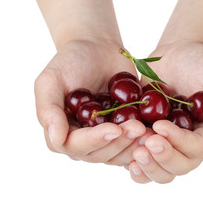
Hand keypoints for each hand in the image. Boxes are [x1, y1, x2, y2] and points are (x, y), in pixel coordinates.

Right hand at [34, 40, 145, 165]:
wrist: (97, 48)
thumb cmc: (70, 61)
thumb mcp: (51, 80)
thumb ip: (48, 109)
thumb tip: (56, 139)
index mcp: (61, 131)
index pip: (76, 146)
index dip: (95, 140)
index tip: (115, 129)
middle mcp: (82, 140)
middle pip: (99, 154)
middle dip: (119, 143)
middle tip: (138, 128)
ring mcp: (104, 137)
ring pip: (118, 153)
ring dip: (133, 145)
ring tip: (148, 131)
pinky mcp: (122, 132)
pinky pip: (132, 144)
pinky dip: (143, 142)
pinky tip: (154, 133)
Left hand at [128, 41, 202, 182]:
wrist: (178, 51)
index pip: (196, 149)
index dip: (179, 142)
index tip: (160, 126)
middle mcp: (186, 144)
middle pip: (177, 166)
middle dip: (162, 158)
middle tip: (146, 144)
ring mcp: (166, 142)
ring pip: (158, 168)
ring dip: (147, 165)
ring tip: (134, 151)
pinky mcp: (146, 135)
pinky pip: (139, 156)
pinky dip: (131, 159)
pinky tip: (121, 152)